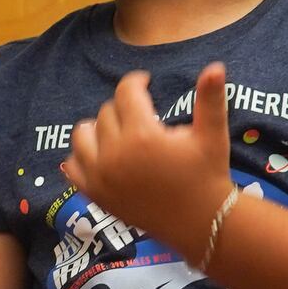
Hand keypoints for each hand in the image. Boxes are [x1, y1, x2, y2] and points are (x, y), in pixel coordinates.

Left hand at [65, 62, 234, 254]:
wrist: (200, 222)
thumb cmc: (208, 175)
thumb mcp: (212, 135)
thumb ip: (210, 98)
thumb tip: (215, 66)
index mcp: (142, 136)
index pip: (126, 92)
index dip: (136, 81)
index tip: (145, 82)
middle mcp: (115, 155)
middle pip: (107, 112)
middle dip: (125, 108)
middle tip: (143, 116)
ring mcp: (100, 176)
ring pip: (82, 134)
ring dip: (98, 127)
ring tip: (119, 131)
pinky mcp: (95, 195)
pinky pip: (72, 166)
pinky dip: (83, 156)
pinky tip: (102, 154)